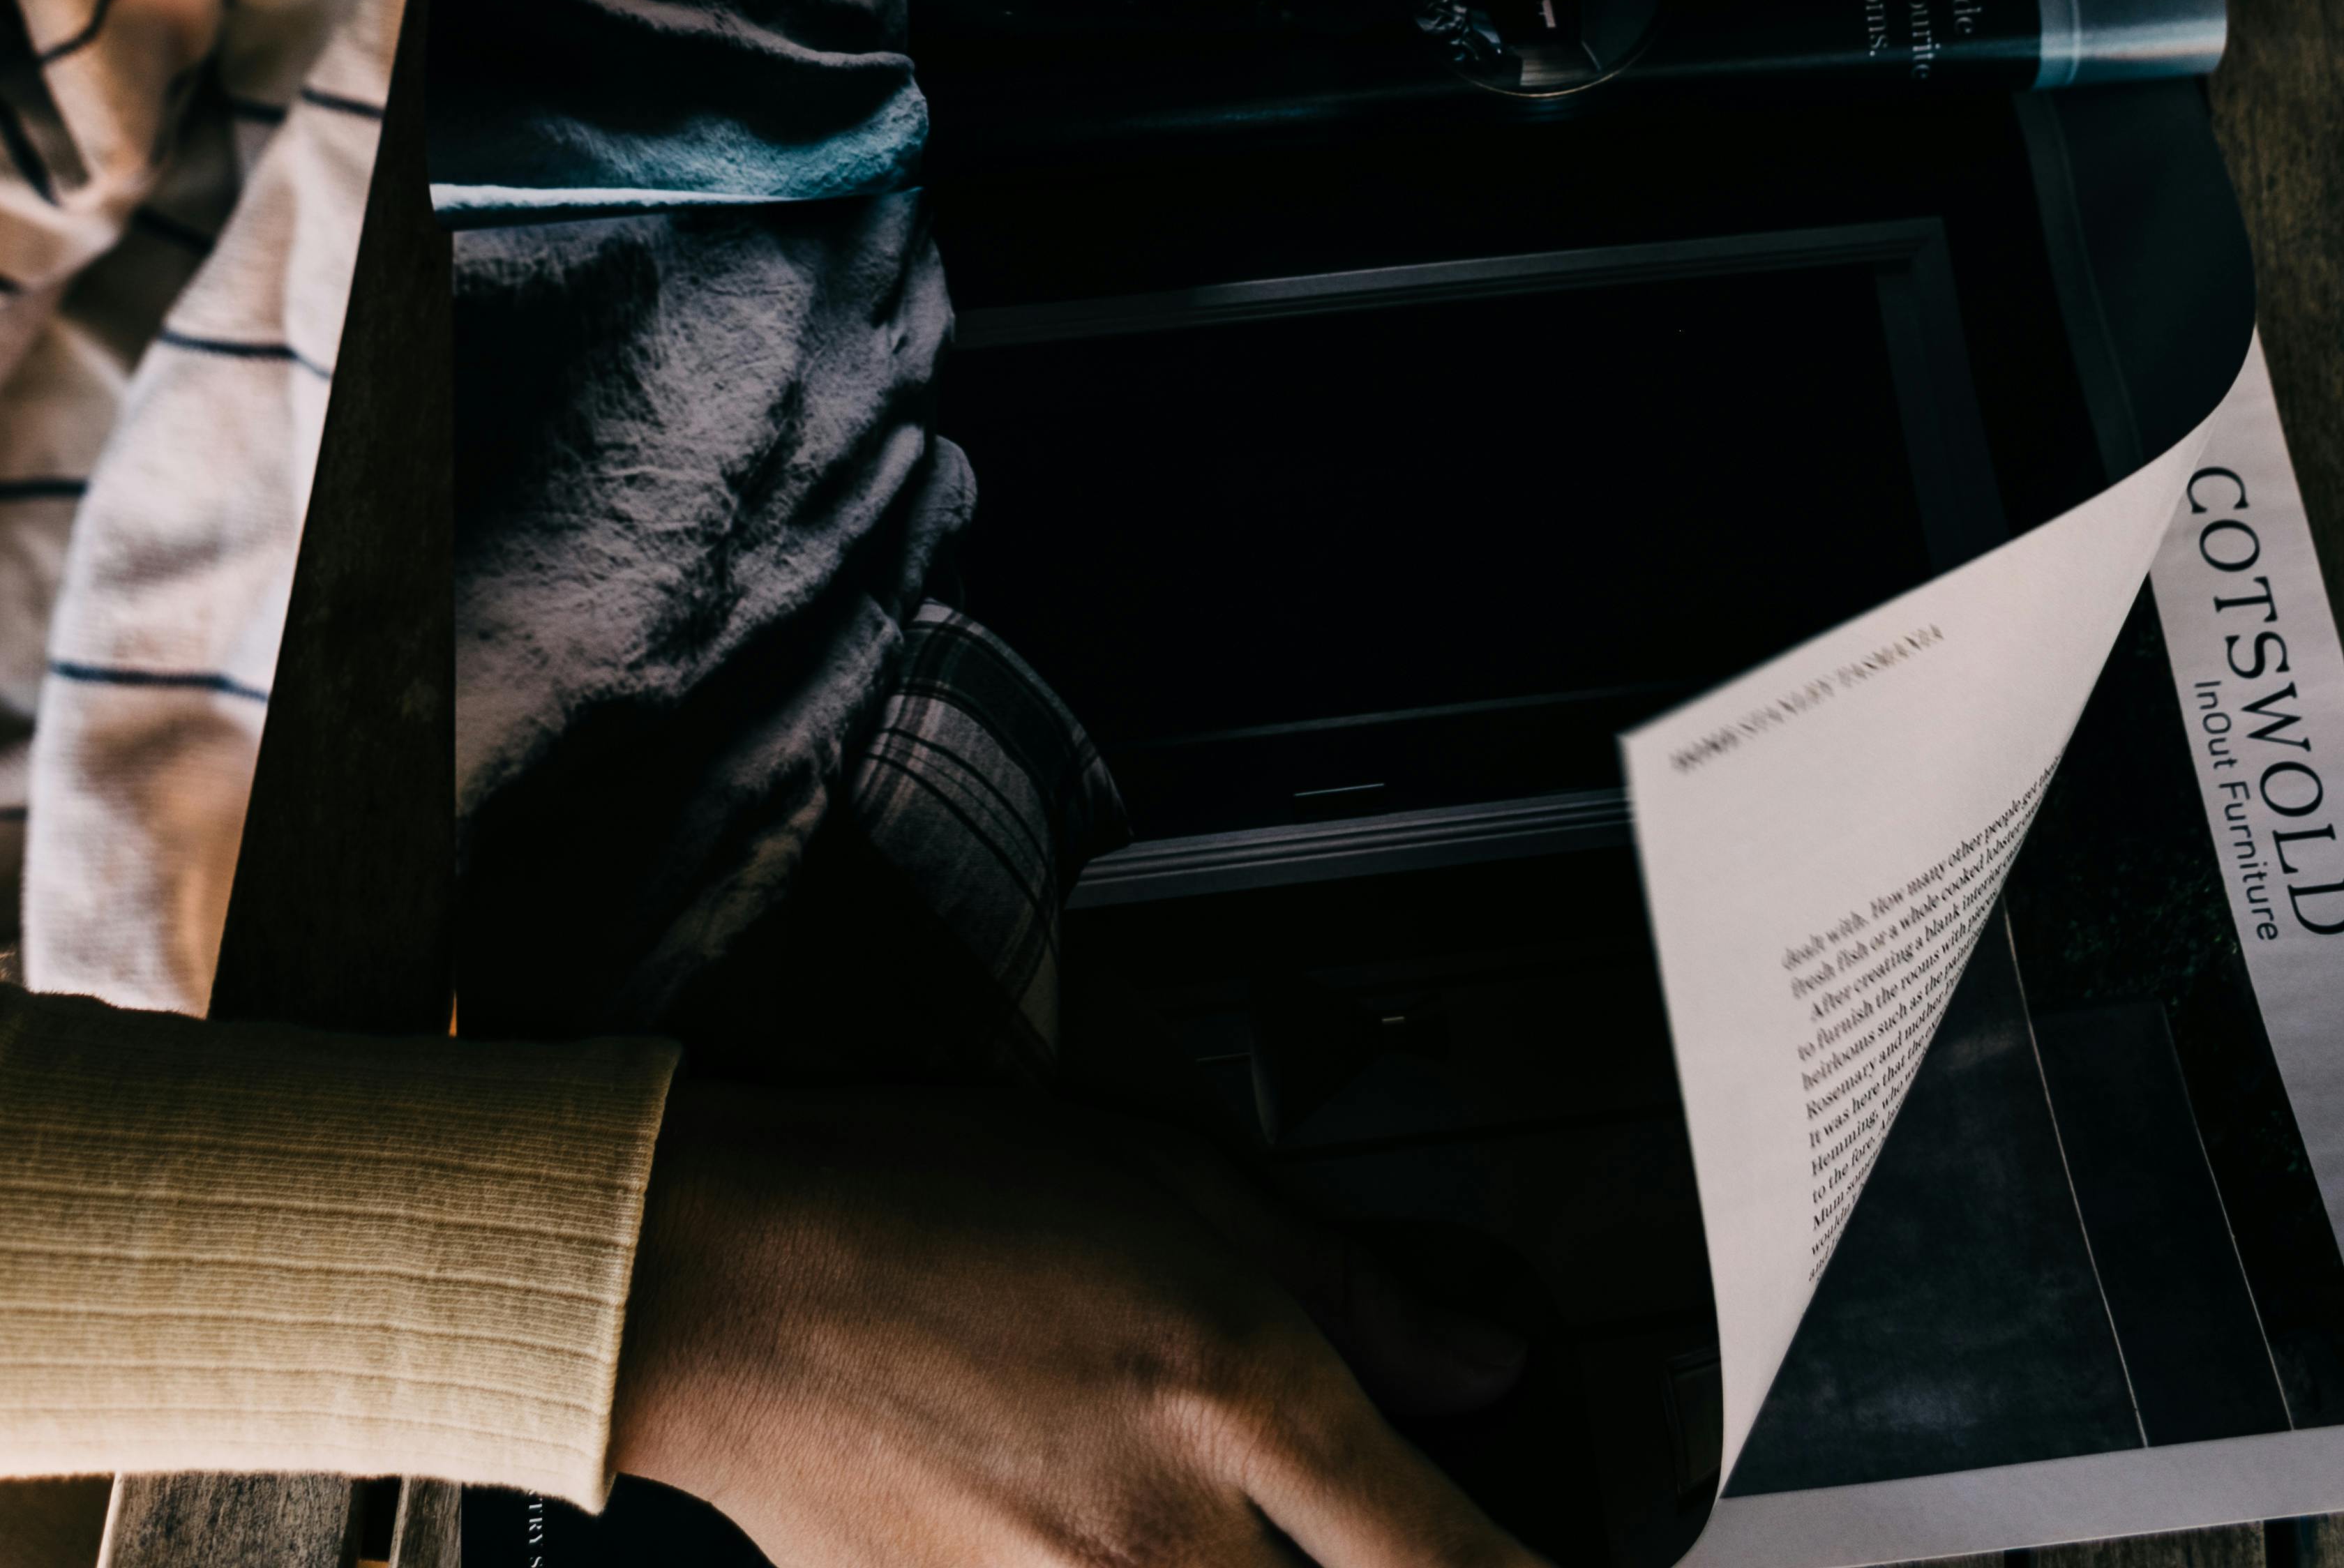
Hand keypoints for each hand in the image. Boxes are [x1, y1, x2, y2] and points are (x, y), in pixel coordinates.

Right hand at [611, 1080, 1538, 1567]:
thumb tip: (1476, 1361)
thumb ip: (1349, 1292)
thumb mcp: (1173, 1186)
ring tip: (1224, 1525)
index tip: (1588, 1566)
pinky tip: (1139, 1546)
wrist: (731, 1283)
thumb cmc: (935, 1204)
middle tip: (1408, 1539)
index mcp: (1236, 1401)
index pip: (1455, 1564)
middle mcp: (1174, 1545)